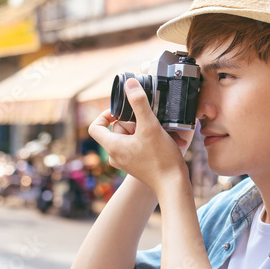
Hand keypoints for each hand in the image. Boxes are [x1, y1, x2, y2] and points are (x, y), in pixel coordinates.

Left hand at [88, 78, 193, 192]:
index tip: (121, 110)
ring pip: (129, 136)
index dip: (105, 114)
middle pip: (117, 128)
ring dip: (144, 129)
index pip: (95, 126)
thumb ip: (139, 103)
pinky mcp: (136, 164)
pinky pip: (137, 145)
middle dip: (134, 122)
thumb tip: (130, 84)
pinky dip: (148, 139)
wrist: (173, 184)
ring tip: (159, 133)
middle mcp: (115, 155)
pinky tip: (162, 140)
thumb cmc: (161, 158)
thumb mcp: (150, 126)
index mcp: (112, 146)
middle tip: (149, 124)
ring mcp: (126, 161)